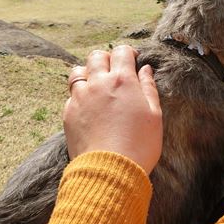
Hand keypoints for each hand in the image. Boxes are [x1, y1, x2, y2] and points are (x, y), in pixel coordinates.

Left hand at [63, 45, 162, 173]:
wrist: (109, 171)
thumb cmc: (139, 145)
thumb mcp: (154, 115)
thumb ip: (149, 88)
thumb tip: (145, 70)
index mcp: (123, 80)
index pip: (122, 51)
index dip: (128, 53)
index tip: (132, 61)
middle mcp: (98, 83)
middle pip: (97, 56)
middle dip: (106, 59)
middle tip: (114, 71)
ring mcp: (80, 97)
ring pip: (78, 72)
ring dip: (88, 73)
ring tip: (96, 86)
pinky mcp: (68, 113)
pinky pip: (71, 96)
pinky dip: (79, 96)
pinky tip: (89, 108)